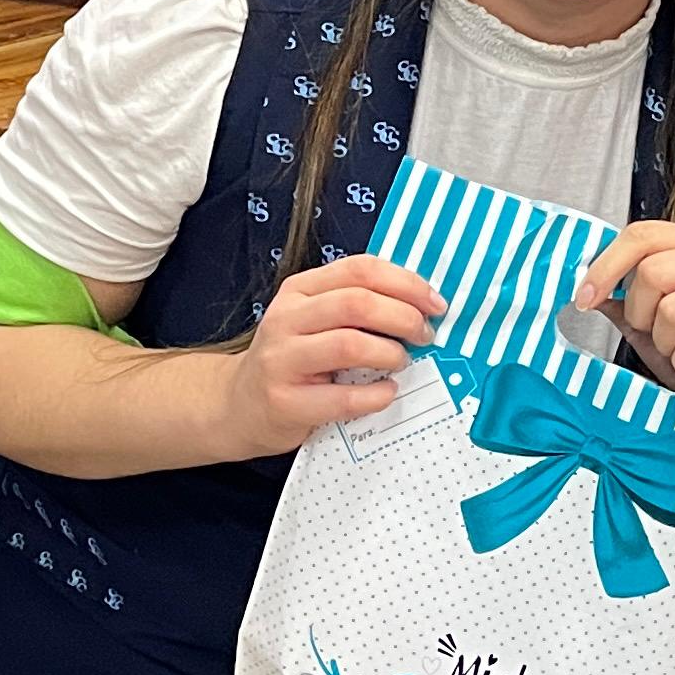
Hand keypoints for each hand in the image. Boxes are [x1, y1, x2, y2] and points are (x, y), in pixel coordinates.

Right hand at [218, 253, 444, 456]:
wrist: (240, 405)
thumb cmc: (292, 360)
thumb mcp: (313, 320)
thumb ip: (354, 307)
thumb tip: (419, 305)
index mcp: (299, 290)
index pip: (359, 269)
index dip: (405, 283)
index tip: (434, 302)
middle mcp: (286, 318)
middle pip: (357, 302)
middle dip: (403, 317)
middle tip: (425, 334)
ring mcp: (282, 359)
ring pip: (349, 344)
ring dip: (390, 353)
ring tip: (401, 362)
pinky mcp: (285, 401)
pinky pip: (343, 397)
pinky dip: (376, 395)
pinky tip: (386, 393)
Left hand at [576, 217, 674, 381]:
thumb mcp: (655, 320)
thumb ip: (623, 299)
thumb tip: (585, 289)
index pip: (643, 235)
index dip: (606, 267)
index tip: (583, 299)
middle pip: (653, 272)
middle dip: (642, 315)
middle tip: (657, 336)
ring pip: (674, 309)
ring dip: (667, 344)